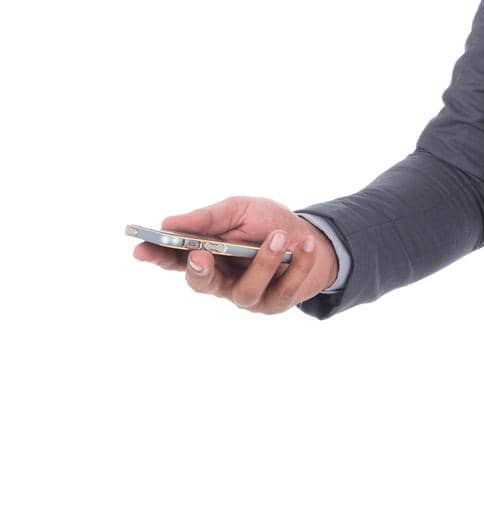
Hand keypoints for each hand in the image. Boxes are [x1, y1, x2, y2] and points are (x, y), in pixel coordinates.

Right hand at [131, 195, 338, 313]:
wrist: (313, 237)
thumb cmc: (269, 223)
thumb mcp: (240, 210)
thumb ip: (209, 218)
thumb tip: (169, 223)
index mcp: (206, 255)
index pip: (174, 260)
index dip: (156, 256)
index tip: (141, 248)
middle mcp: (222, 279)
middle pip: (200, 284)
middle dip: (198, 270)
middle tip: (200, 254)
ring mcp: (247, 295)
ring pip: (245, 291)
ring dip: (263, 263)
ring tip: (279, 237)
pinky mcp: (275, 303)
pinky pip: (283, 290)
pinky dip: (298, 265)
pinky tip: (305, 245)